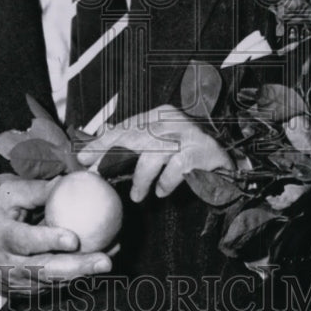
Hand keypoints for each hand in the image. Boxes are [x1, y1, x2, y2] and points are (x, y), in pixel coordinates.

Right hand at [0, 178, 112, 296]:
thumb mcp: (7, 197)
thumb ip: (36, 191)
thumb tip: (69, 181)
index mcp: (2, 236)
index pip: (25, 241)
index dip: (49, 240)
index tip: (73, 238)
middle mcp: (12, 264)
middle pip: (46, 270)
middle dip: (78, 267)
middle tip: (105, 260)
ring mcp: (24, 282)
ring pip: (57, 281)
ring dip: (86, 272)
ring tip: (110, 259)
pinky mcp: (35, 290)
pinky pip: (61, 283)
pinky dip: (83, 273)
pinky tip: (104, 257)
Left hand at [80, 104, 232, 201]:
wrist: (226, 166)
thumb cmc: (187, 156)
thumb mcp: (158, 145)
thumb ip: (132, 141)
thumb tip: (98, 139)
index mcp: (160, 114)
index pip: (126, 126)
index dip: (103, 142)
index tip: (83, 158)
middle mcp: (173, 120)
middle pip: (135, 136)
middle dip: (111, 157)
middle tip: (97, 176)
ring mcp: (189, 134)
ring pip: (154, 152)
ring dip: (141, 177)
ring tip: (136, 195)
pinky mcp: (202, 151)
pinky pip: (176, 167)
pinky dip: (166, 182)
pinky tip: (161, 192)